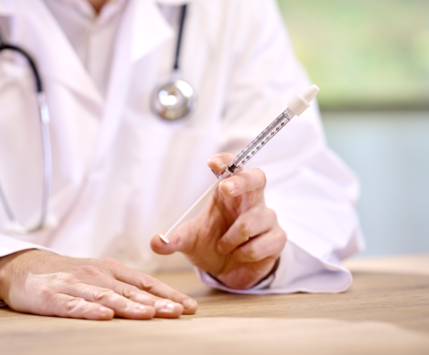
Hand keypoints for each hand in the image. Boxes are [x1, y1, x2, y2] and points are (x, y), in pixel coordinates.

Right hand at [0, 249, 197, 319]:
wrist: (24, 268)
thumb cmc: (68, 276)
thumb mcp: (99, 276)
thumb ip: (124, 288)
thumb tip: (157, 303)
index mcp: (111, 269)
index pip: (146, 283)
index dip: (168, 294)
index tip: (189, 307)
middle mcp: (97, 274)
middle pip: (131, 291)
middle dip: (157, 302)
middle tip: (178, 312)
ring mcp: (76, 284)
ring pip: (107, 296)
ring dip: (129, 306)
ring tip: (149, 313)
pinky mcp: (53, 296)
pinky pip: (74, 305)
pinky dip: (89, 310)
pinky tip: (104, 316)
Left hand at [151, 153, 285, 288]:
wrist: (229, 273)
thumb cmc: (212, 246)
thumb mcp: (190, 242)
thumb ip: (174, 240)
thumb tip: (156, 242)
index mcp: (228, 194)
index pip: (232, 168)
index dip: (226, 161)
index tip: (212, 163)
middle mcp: (250, 201)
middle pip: (257, 177)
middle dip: (241, 181)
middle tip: (224, 188)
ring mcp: (266, 218)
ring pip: (252, 220)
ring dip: (232, 238)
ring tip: (223, 246)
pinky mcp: (277, 239)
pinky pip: (262, 244)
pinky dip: (246, 253)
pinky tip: (240, 255)